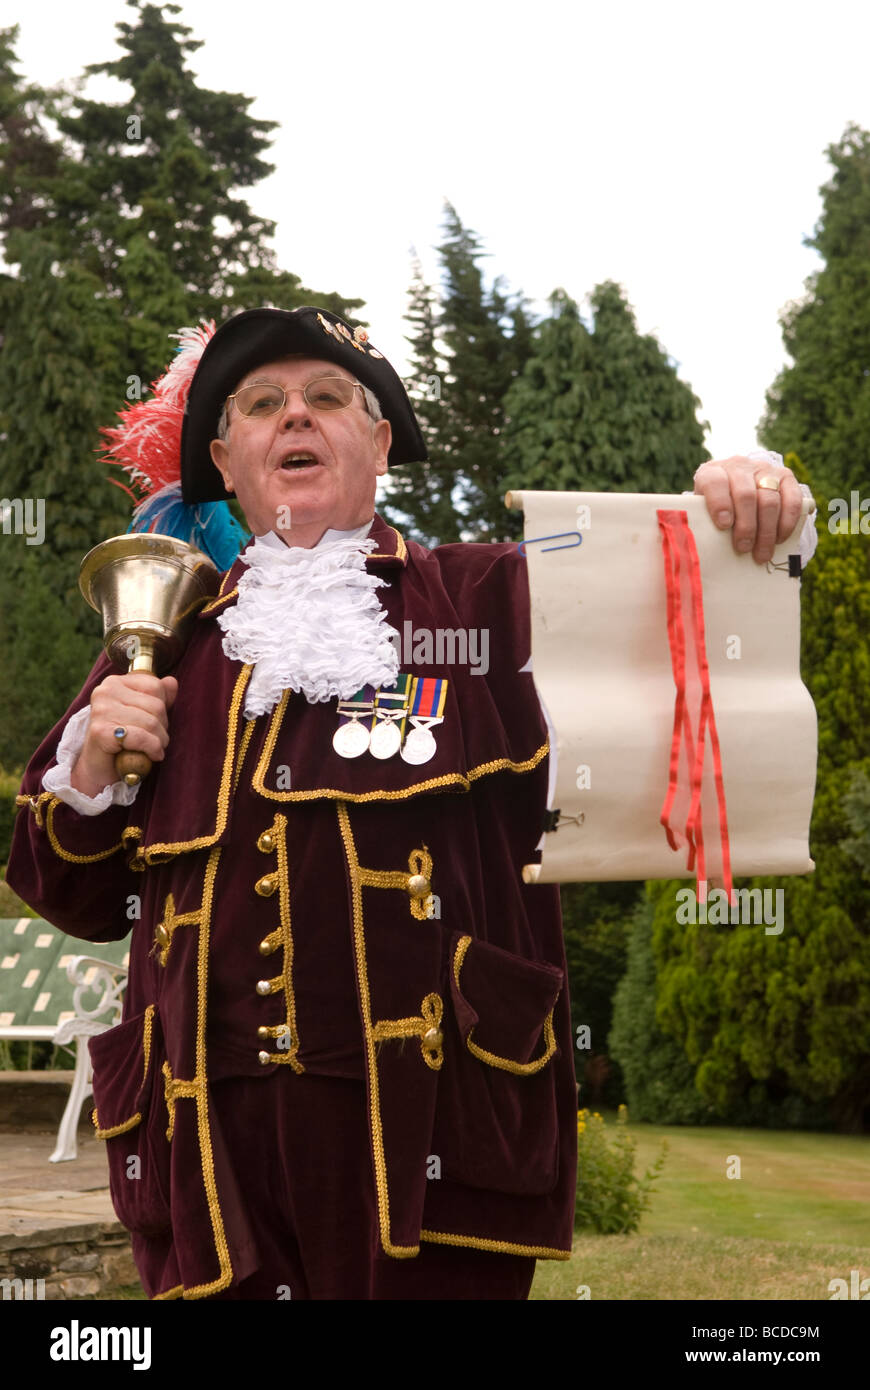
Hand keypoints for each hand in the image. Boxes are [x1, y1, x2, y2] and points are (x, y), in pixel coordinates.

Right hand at [70, 673, 177, 796]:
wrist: (98, 768)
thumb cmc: (122, 740)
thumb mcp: (142, 714)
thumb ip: (157, 696)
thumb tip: (172, 682)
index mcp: (114, 682)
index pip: (155, 686)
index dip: (163, 707)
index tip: (154, 722)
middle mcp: (104, 692)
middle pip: (156, 705)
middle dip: (162, 727)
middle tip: (154, 739)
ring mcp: (101, 711)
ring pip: (151, 722)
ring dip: (159, 741)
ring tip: (153, 748)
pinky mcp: (100, 731)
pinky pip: (140, 737)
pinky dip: (152, 749)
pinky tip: (152, 755)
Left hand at [693, 456, 804, 563]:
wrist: (737, 493)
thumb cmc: (716, 510)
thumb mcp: (703, 513)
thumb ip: (704, 524)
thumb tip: (706, 550)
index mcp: (712, 472)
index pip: (715, 482)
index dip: (720, 503)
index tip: (724, 525)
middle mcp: (739, 466)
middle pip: (746, 495)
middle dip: (746, 526)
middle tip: (743, 548)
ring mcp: (764, 469)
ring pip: (770, 500)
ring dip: (766, 531)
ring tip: (761, 553)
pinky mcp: (785, 476)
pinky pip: (792, 500)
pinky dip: (787, 523)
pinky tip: (779, 539)